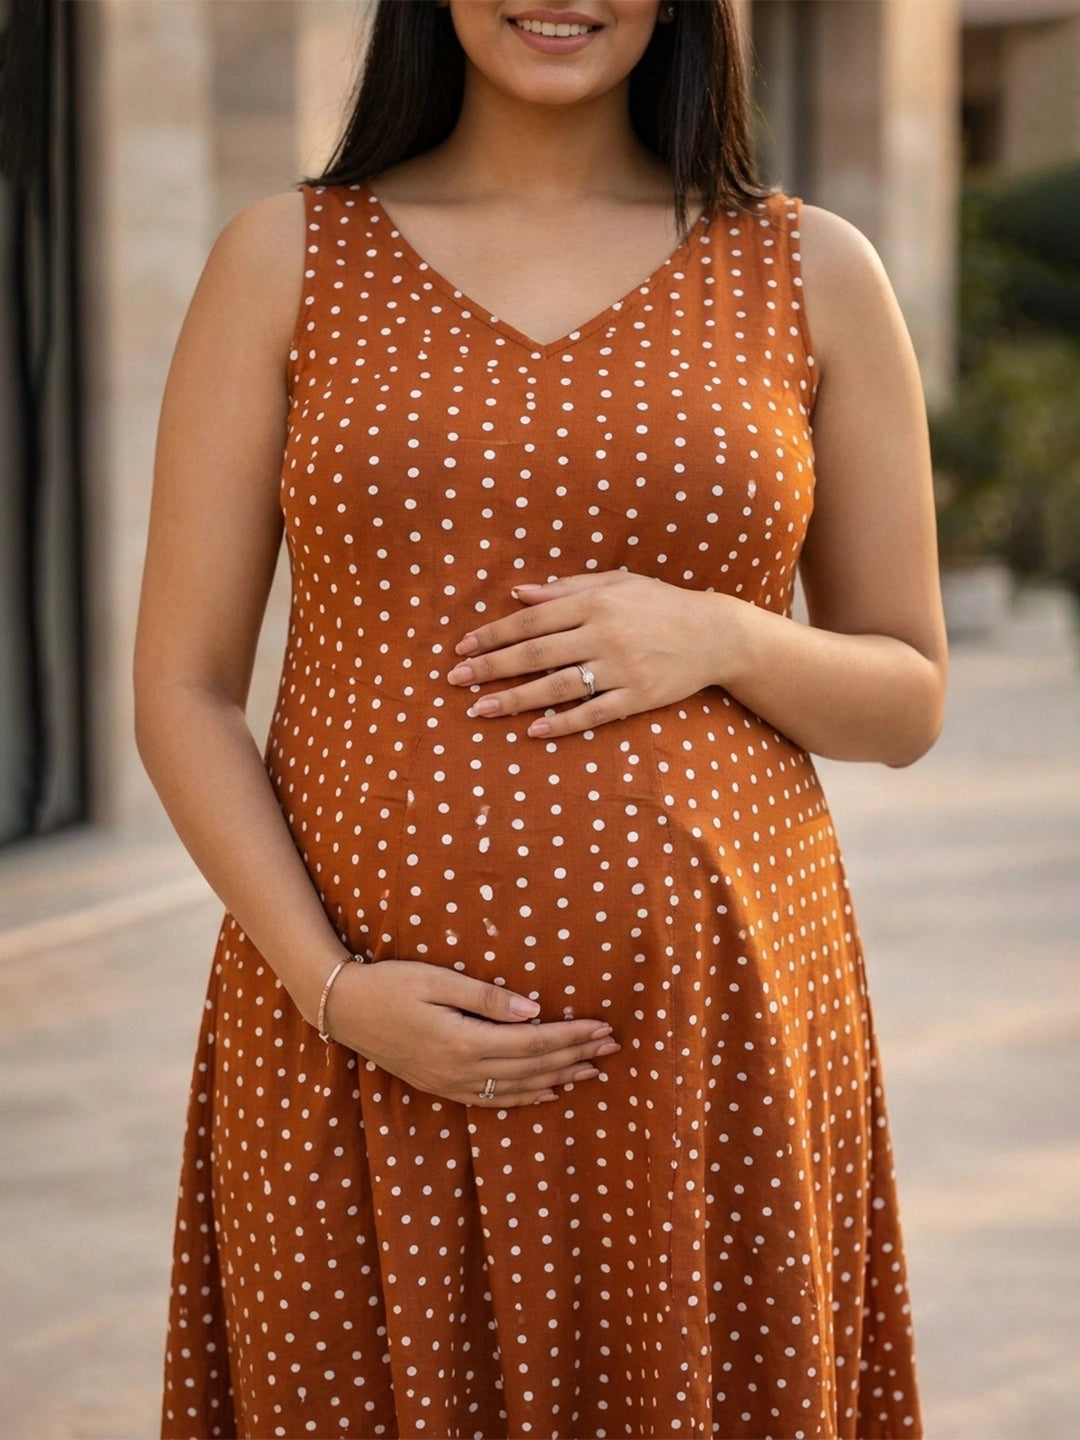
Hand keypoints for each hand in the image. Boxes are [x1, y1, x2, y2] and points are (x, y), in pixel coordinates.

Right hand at [325, 958, 620, 1107]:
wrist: (344, 1008)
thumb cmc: (389, 983)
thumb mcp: (437, 980)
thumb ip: (486, 998)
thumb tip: (535, 1011)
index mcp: (463, 1041)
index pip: (533, 1043)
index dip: (571, 1036)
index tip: (602, 1027)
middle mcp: (461, 1070)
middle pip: (532, 1067)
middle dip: (575, 1055)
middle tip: (612, 1047)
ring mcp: (450, 1083)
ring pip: (517, 1087)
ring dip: (558, 1078)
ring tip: (592, 1070)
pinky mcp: (441, 1085)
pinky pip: (492, 1099)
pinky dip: (525, 1097)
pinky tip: (547, 1093)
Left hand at [446, 571, 730, 737]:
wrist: (715, 634)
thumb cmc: (659, 604)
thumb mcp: (616, 583)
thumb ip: (566, 588)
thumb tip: (518, 594)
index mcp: (594, 602)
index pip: (531, 620)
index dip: (493, 634)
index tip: (463, 647)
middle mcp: (603, 634)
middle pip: (536, 654)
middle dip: (491, 667)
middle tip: (456, 679)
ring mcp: (621, 668)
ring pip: (557, 687)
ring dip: (515, 699)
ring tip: (480, 710)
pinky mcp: (638, 697)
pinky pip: (593, 713)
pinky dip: (562, 723)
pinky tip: (533, 731)